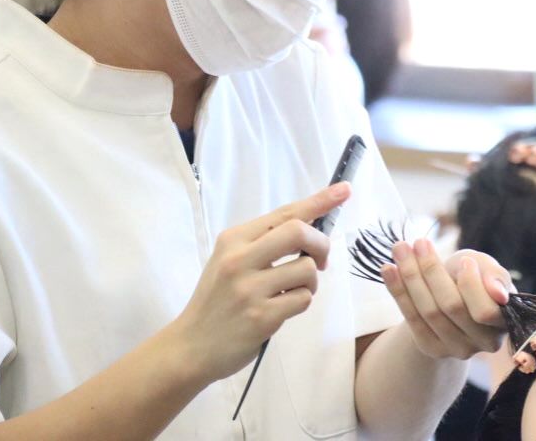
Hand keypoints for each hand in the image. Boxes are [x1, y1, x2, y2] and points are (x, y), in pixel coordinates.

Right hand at [169, 182, 350, 382]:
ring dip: (310, 282)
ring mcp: (250, 289)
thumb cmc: (217, 300)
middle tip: (321, 260)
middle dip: (321, 244)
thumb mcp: (230, 261)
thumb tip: (311, 227)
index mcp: (234, 239)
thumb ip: (265, 243)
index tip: (344, 189)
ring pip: (307, 269)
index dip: (319, 201)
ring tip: (292, 291)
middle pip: (300, 232)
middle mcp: (240, 259)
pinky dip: (301, 301)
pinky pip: (303, 299)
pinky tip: (282, 308)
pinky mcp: (261, 316)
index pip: (285, 213)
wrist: (191, 346)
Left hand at [381, 240, 512, 359]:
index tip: (463, 261)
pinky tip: (388, 269)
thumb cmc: (476, 276)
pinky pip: (411, 319)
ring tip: (400, 249)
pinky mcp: (432, 348)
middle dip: (433, 270)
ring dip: (411, 276)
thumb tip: (498, 293)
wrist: (454, 295)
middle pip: (451, 307)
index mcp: (504, 322)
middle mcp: (484, 342)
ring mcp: (457, 349)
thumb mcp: (486, 267)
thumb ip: (494, 275)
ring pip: (428, 312)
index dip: (471, 286)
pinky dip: (398, 291)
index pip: (485, 311)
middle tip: (419, 242)